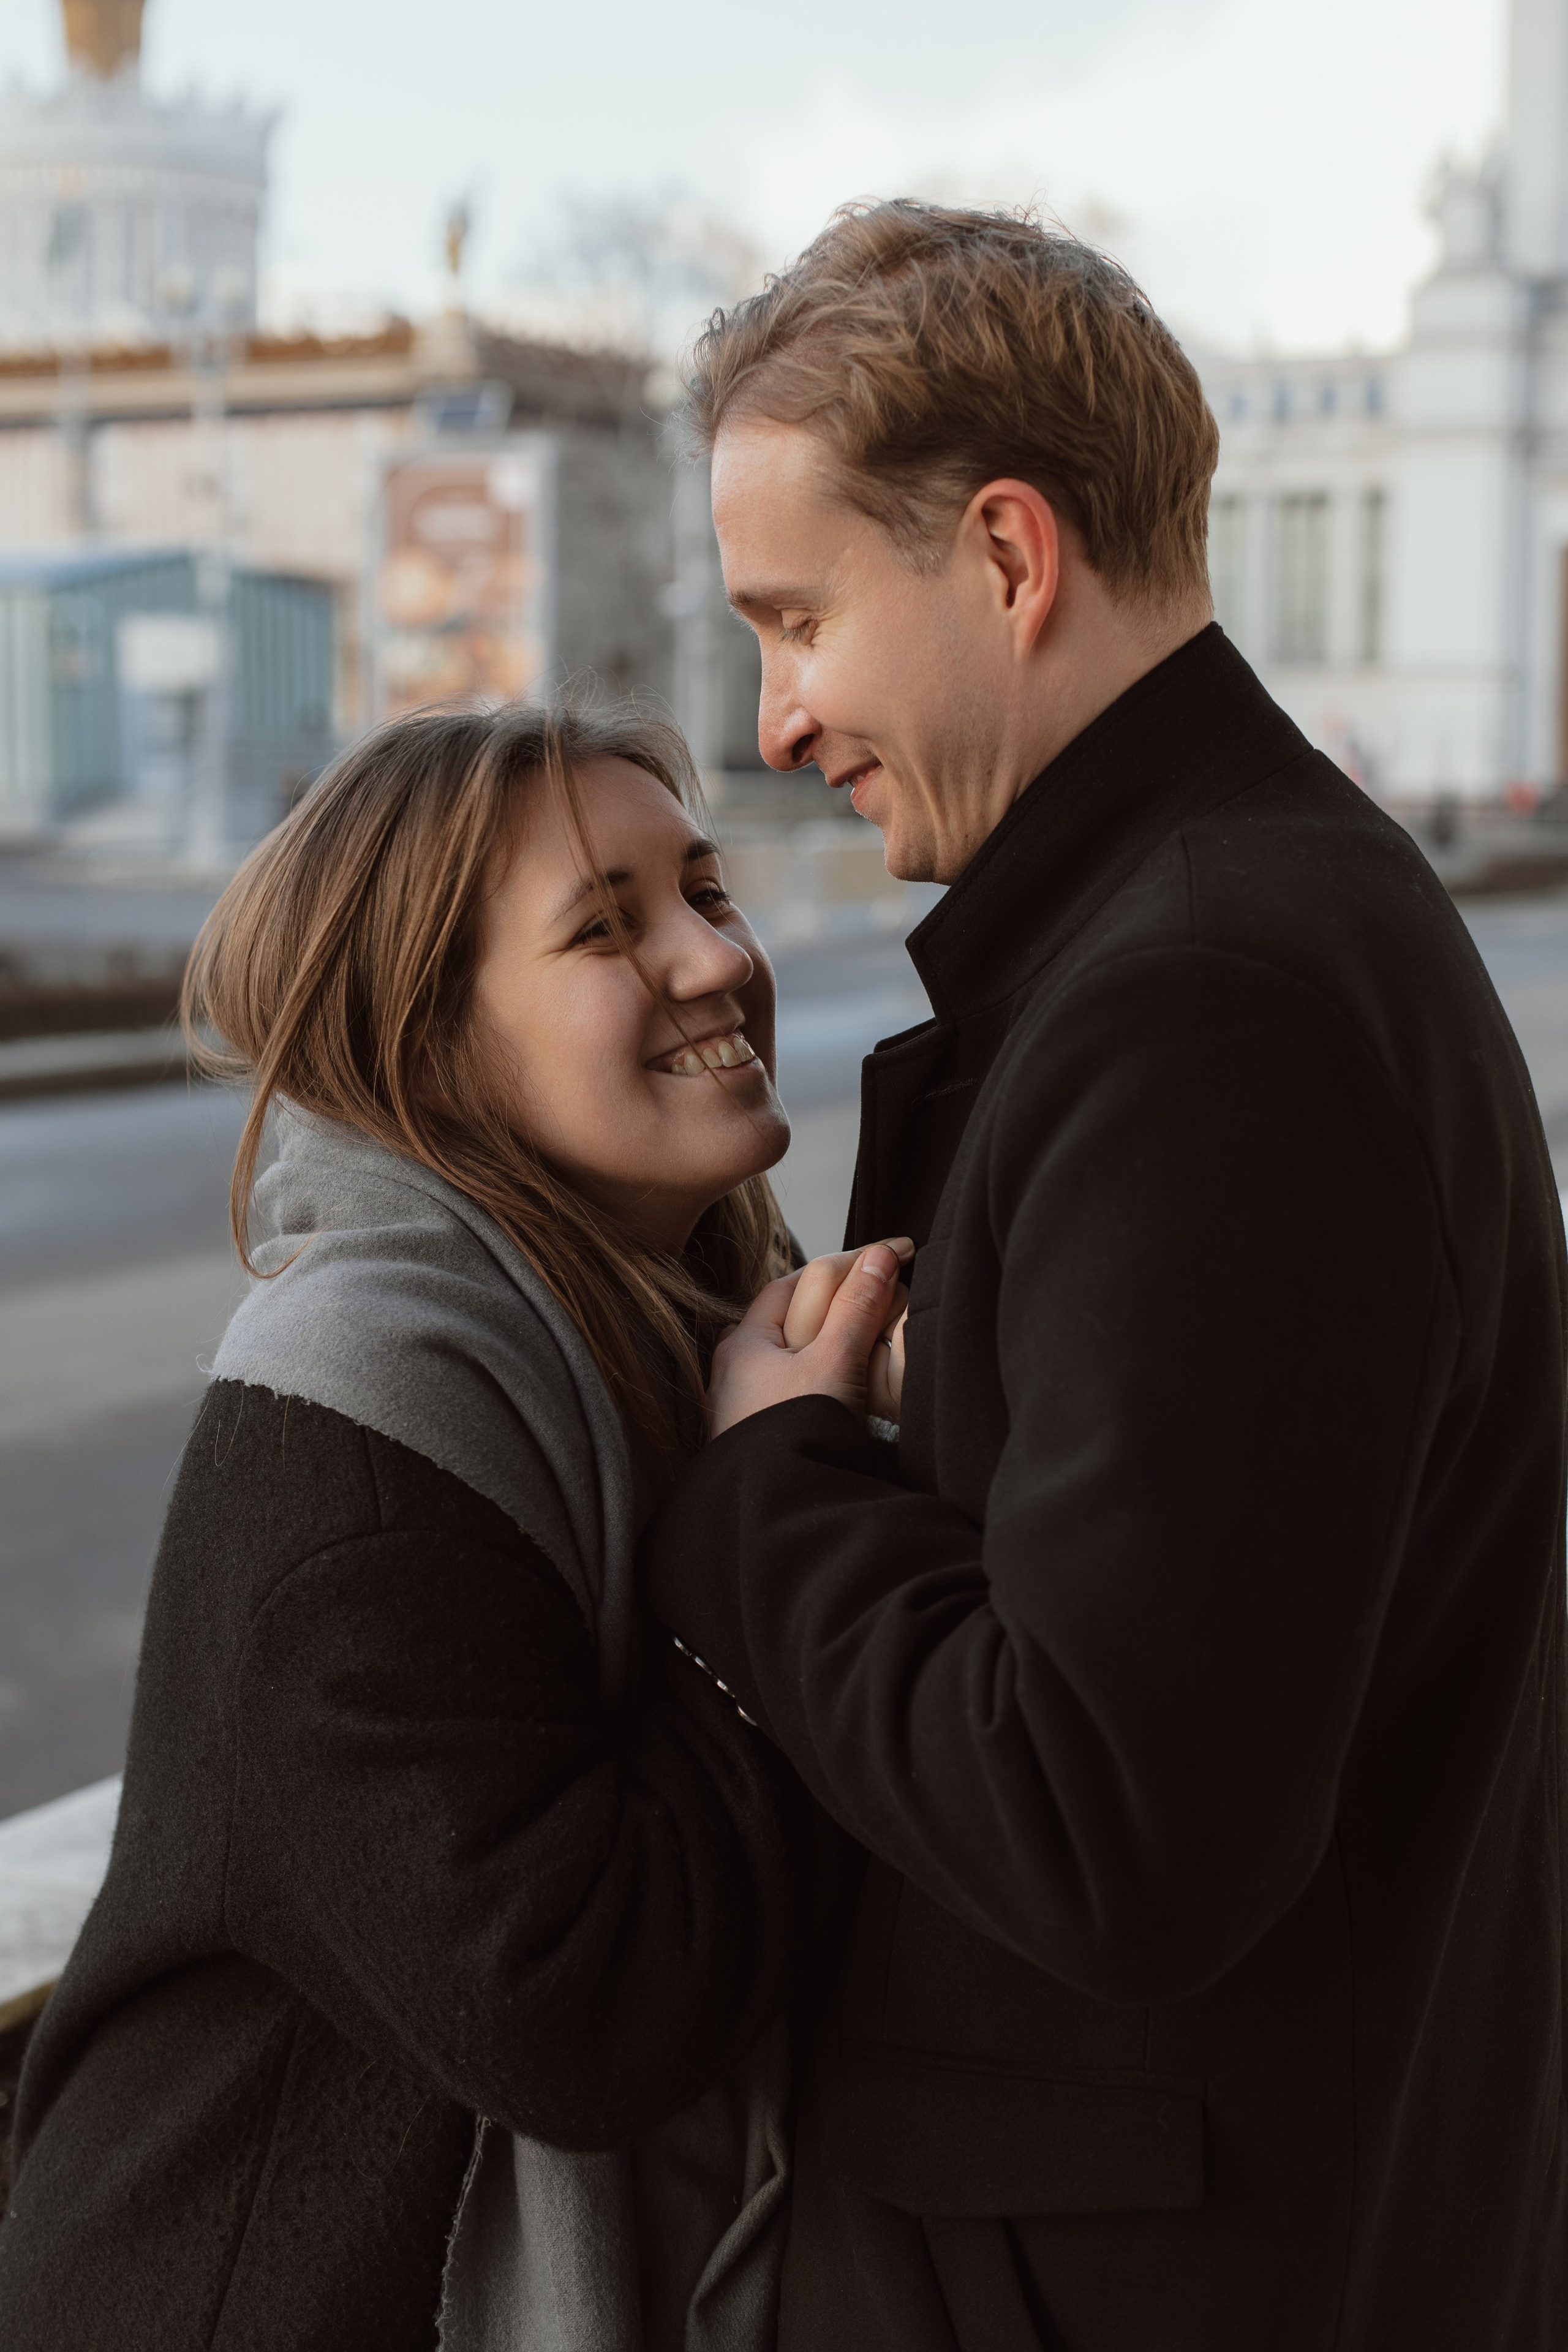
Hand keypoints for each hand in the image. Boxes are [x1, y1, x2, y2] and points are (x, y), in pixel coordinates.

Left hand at [708, 1239, 912, 1437]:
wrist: (772, 1511)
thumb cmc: (791, 1436)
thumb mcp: (834, 1362)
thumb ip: (858, 1308)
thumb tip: (880, 1255)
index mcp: (744, 1342)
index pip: (793, 1283)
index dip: (841, 1265)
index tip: (886, 1258)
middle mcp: (735, 1371)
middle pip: (791, 1318)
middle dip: (836, 1304)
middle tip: (882, 1295)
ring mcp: (743, 1407)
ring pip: (793, 1358)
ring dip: (830, 1344)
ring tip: (871, 1340)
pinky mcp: (760, 1436)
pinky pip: (794, 1392)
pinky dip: (823, 1379)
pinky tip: (846, 1391)